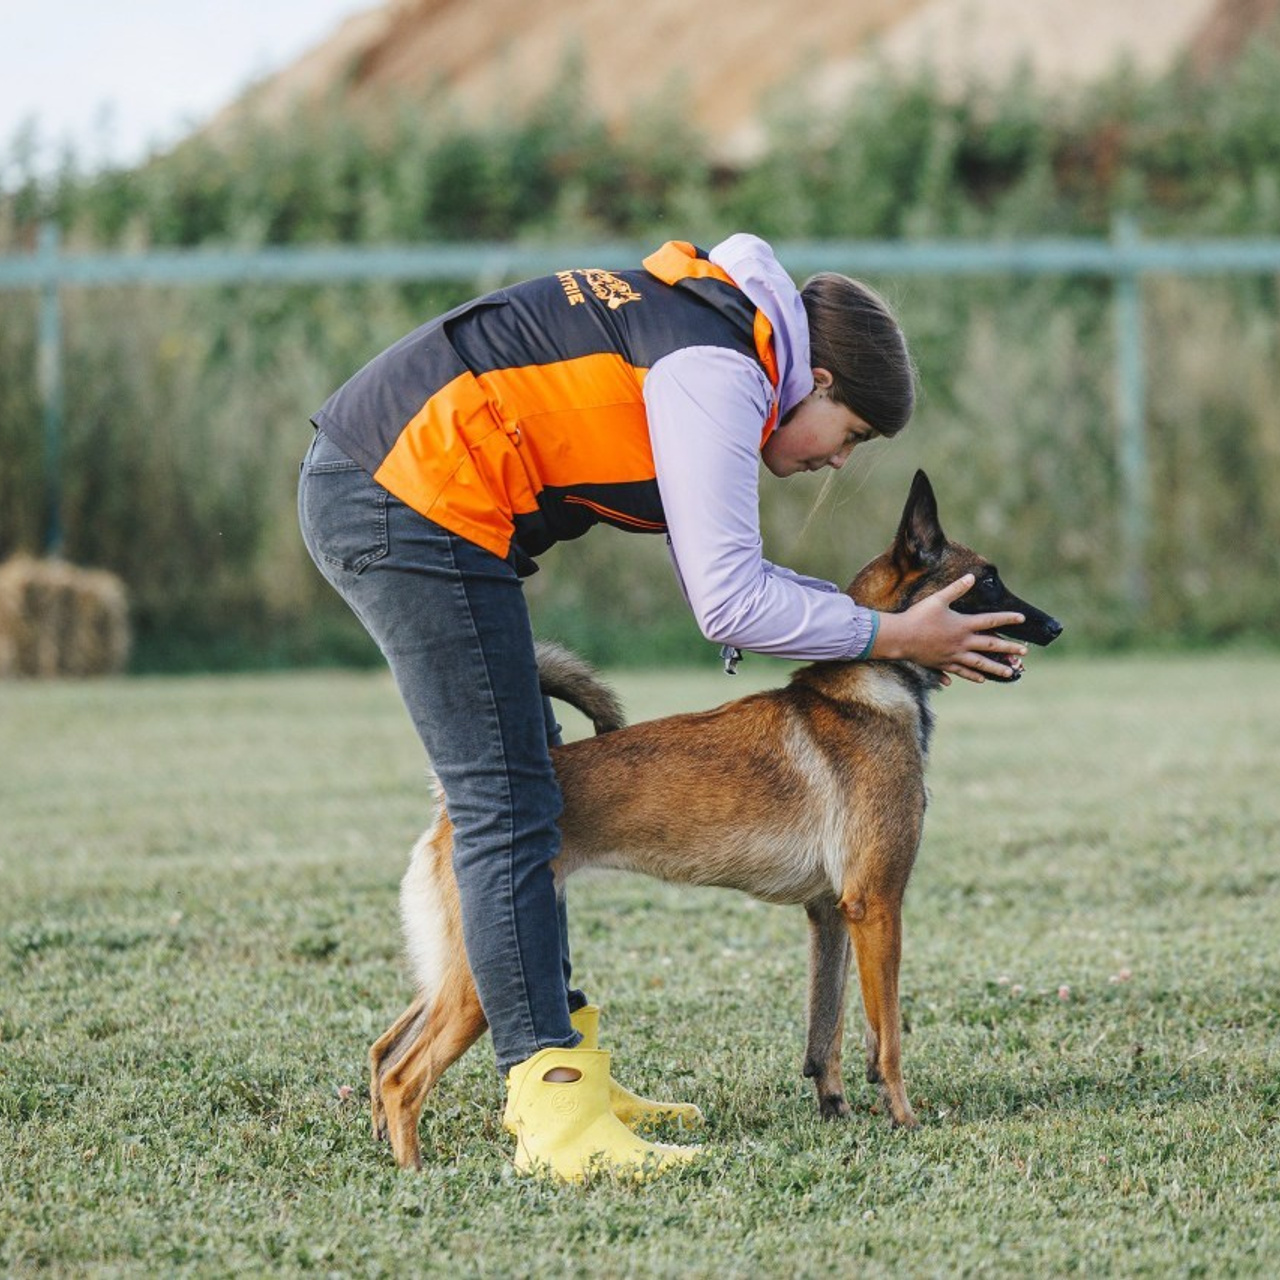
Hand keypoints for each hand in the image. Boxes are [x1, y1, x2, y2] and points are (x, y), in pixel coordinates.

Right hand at [870, 574, 1027, 684]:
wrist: (900, 638)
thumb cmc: (917, 616)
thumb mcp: (937, 599)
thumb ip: (956, 589)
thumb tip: (971, 577)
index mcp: (963, 625)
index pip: (990, 621)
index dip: (1007, 619)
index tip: (1022, 619)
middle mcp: (962, 642)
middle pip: (990, 646)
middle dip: (1009, 648)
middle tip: (1025, 652)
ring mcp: (953, 656)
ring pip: (980, 664)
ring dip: (997, 668)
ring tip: (1011, 673)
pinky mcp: (943, 664)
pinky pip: (962, 671)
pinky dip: (973, 675)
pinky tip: (981, 680)